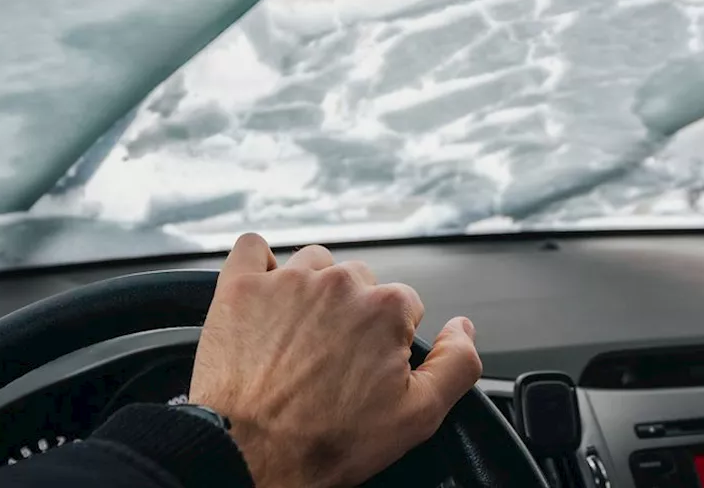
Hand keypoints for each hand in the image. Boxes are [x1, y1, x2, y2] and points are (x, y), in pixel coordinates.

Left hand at [188, 234, 481, 487]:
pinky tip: (264, 294)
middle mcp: (339, 283)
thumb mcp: (417, 417)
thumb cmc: (326, 441)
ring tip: (299, 336)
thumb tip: (463, 329)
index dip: (390, 340)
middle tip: (334, 361)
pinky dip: (260, 265)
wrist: (249, 457)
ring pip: (313, 264)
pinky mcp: (240, 287)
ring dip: (312, 290)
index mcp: (385, 308)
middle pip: (360, 282)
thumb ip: (457, 364)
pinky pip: (253, 248)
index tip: (369, 368)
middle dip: (353, 314)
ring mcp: (285, 281)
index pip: (404, 305)